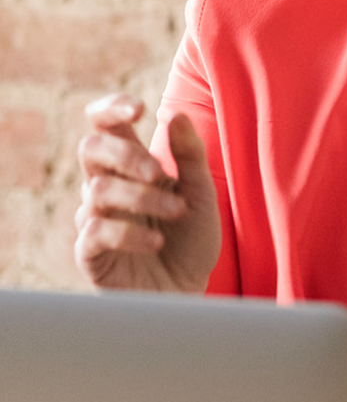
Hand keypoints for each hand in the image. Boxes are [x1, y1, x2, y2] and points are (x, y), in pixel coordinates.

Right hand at [74, 93, 220, 292]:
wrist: (190, 293)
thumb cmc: (192, 241)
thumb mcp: (202, 194)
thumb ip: (190, 156)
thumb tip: (175, 114)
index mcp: (131, 167)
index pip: (105, 126)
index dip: (112, 108)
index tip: (139, 108)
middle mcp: (106, 187)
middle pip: (91, 150)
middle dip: (126, 155)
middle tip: (160, 172)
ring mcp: (95, 220)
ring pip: (98, 191)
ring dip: (142, 198)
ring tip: (178, 213)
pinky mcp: (90, 254)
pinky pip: (96, 232)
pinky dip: (130, 233)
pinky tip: (156, 242)